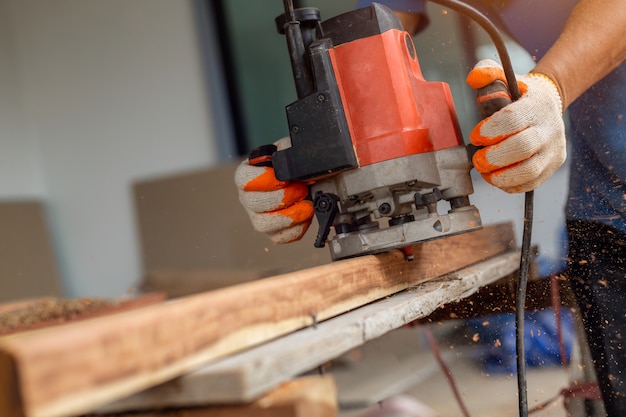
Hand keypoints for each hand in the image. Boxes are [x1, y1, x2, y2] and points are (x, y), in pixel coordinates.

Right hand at [234, 138, 313, 243]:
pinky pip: (280, 237)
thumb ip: (290, 150)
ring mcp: (259, 217)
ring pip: (263, 224)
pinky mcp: (273, 232)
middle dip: (282, 198)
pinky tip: (306, 217)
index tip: (283, 178)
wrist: (308, 181)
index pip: (243, 179)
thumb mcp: (291, 149)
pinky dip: (296, 229)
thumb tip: (297, 157)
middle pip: (254, 203)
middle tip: (302, 190)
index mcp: (248, 175)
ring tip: (307, 206)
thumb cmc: (295, 165)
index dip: (262, 179)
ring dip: (289, 216)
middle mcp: (249, 197)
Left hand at [466, 59, 566, 192]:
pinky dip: (510, 185)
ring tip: (485, 171)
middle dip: (494, 157)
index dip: (491, 130)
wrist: (548, 105)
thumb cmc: (521, 94)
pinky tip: (496, 177)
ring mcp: (553, 149)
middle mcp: (550, 127)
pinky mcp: (552, 165)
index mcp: (537, 104)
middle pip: (523, 148)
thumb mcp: (506, 77)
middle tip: (477, 159)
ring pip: (529, 170)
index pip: (514, 119)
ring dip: (501, 175)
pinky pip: (531, 182)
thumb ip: (487, 73)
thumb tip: (474, 78)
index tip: (475, 135)